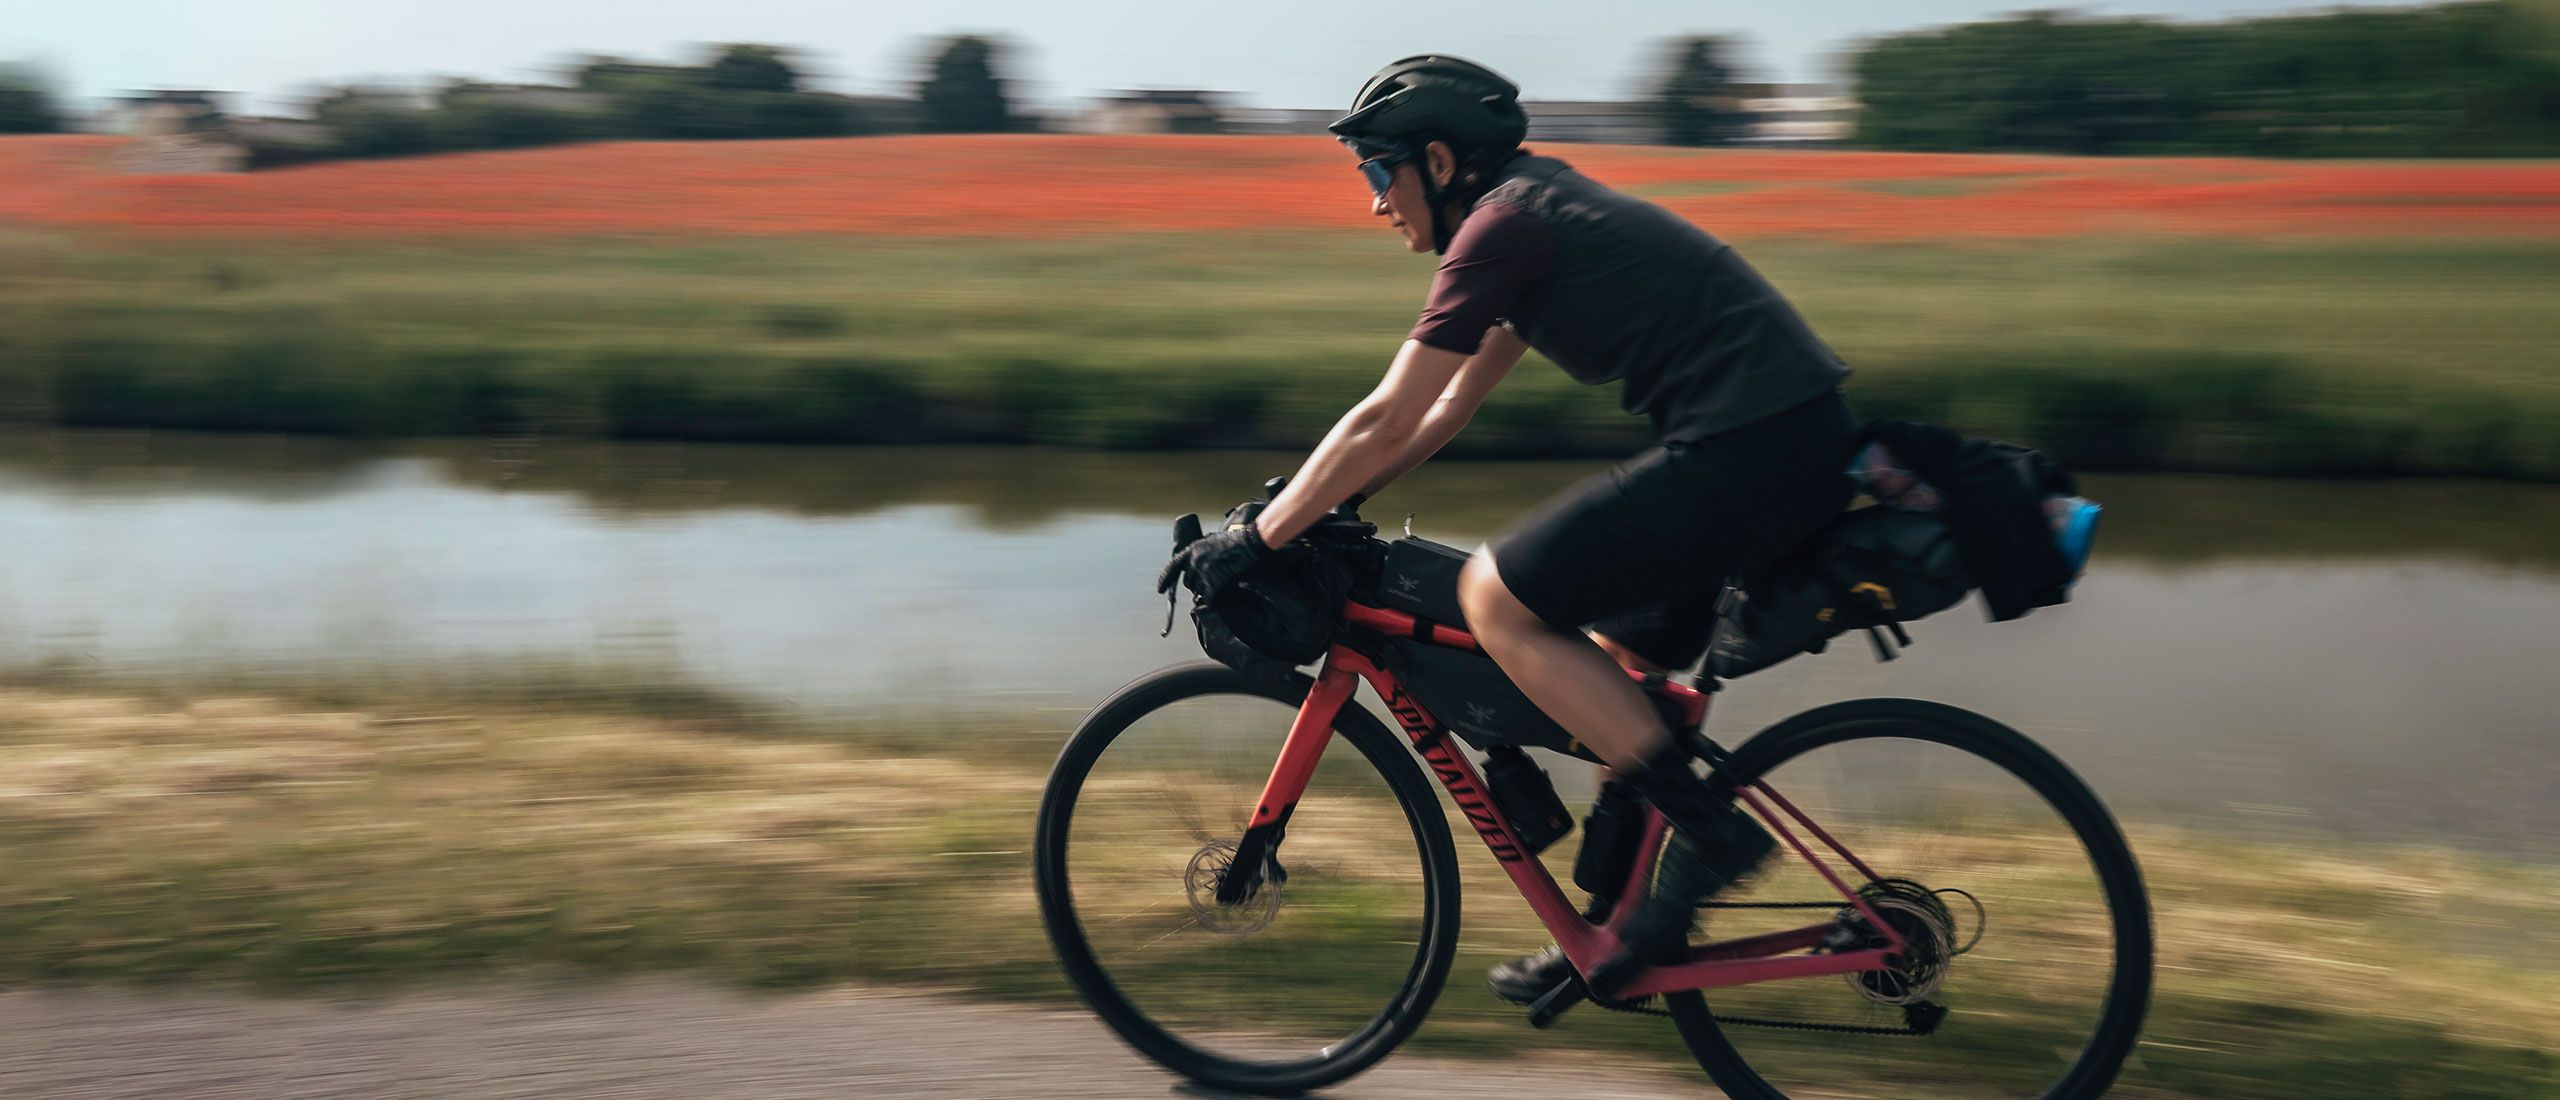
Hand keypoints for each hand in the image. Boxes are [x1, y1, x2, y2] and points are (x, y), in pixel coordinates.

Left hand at [1156, 522, 1275, 602]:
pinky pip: (1209, 597)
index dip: (1165, 580)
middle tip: (1207, 583)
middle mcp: (1195, 561)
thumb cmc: (1235, 540)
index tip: (1160, 589)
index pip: (1172, 567)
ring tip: (1218, 585)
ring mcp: (1205, 572)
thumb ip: (1201, 550)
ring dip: (1206, 591)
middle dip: (1196, 584)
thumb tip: (1197, 558)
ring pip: (1198, 590)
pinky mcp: (1215, 581)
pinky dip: (1213, 598)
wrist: (1250, 543)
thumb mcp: (1211, 540)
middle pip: (1188, 582)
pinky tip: (1220, 595)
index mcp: (1192, 550)